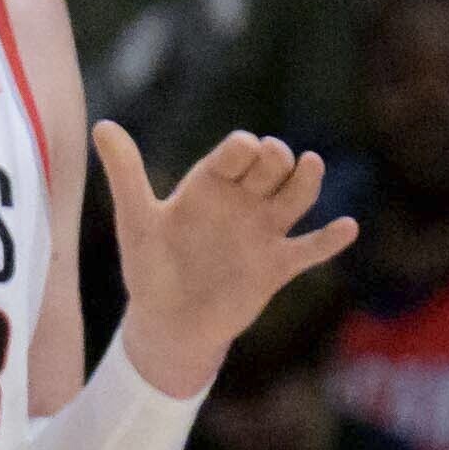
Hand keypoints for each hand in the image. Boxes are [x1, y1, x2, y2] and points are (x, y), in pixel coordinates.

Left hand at [94, 115, 360, 392]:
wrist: (168, 324)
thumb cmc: (149, 268)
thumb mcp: (137, 220)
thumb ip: (126, 173)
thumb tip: (101, 125)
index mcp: (210, 185)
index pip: (237, 152)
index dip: (245, 147)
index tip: (243, 150)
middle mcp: (241, 202)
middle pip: (273, 166)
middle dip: (278, 157)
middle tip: (275, 158)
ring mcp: (262, 233)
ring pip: (297, 196)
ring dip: (307, 180)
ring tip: (311, 165)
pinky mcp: (277, 265)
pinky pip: (310, 249)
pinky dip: (330, 240)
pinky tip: (347, 227)